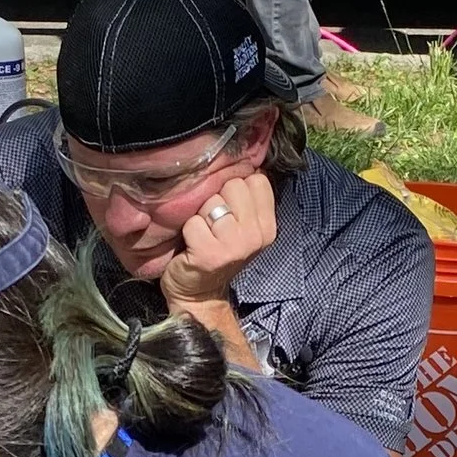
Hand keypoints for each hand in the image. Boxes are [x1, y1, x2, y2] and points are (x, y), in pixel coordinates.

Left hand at [160, 169, 276, 303]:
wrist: (199, 294)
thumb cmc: (218, 253)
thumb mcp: (243, 227)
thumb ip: (248, 200)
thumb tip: (246, 162)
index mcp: (268, 226)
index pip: (256, 180)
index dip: (236, 189)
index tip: (230, 210)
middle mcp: (256, 235)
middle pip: (233, 185)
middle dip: (217, 200)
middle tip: (215, 225)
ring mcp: (235, 246)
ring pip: (212, 202)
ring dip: (201, 216)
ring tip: (204, 234)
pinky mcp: (210, 254)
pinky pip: (193, 222)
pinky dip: (188, 231)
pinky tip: (192, 245)